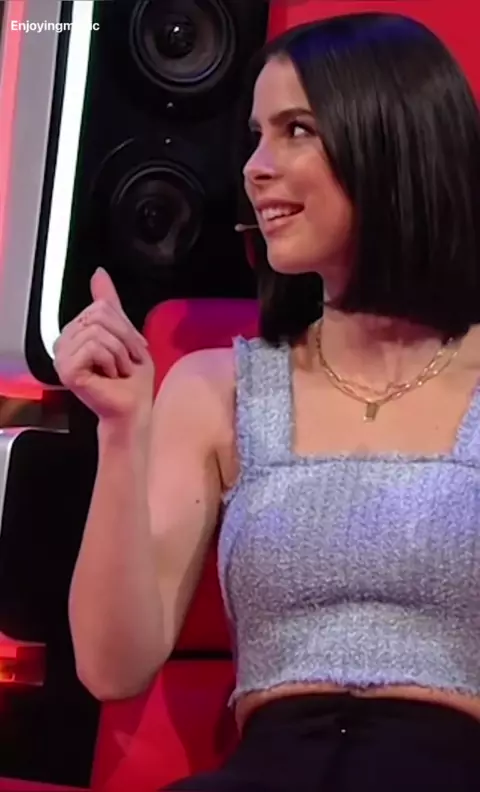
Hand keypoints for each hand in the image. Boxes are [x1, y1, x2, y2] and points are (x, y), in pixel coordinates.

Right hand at [53, 268, 154, 424]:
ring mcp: (62, 357)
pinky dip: (112, 361)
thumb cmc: (132, 379)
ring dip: (120, 353)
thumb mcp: (125, 333)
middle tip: (126, 361)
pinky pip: (95, 346)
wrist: (134, 409)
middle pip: (99, 314)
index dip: (124, 326)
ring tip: (118, 370)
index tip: (130, 350)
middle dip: (124, 338)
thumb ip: (110, 304)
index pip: (100, 306)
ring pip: (98, 331)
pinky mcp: (66, 370)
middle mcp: (63, 342)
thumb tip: (99, 274)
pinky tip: (110, 376)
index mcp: (74, 332)